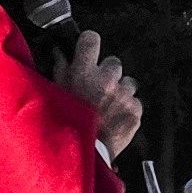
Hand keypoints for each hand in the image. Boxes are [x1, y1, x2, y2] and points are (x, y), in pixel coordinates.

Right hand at [58, 31, 143, 157]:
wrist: (83, 154)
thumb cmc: (65, 125)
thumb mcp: (56, 94)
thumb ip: (61, 70)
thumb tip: (62, 53)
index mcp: (83, 72)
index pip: (91, 39)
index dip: (90, 43)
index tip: (89, 49)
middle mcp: (106, 79)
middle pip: (114, 63)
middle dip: (107, 74)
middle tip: (98, 89)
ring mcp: (123, 95)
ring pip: (128, 82)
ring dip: (120, 91)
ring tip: (108, 106)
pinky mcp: (136, 110)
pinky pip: (135, 101)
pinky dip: (128, 108)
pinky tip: (115, 117)